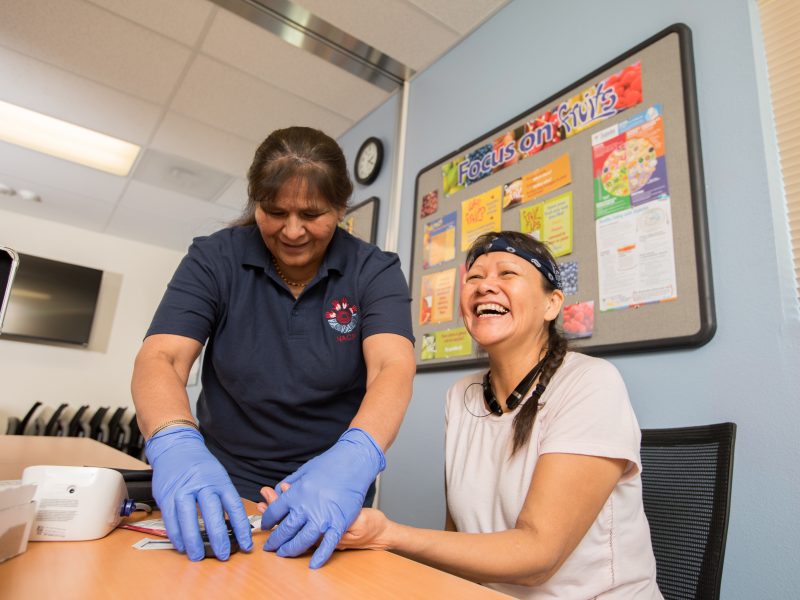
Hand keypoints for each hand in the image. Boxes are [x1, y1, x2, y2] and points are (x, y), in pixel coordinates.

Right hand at [145, 426, 252, 560]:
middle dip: (219, 538)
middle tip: (223, 555)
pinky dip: (176, 535)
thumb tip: (234, 527)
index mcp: (220, 481)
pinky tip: (182, 546)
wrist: (176, 447)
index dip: (242, 528)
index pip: (234, 507)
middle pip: (212, 514)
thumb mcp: (219, 476)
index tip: (246, 545)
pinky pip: (171, 520)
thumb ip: (224, 499)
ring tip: (199, 556)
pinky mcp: (166, 495)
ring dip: (194, 541)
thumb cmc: (200, 466)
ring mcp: (182, 490)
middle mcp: (202, 485)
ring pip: (189, 519)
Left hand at [260, 428, 384, 567]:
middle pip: (285, 529)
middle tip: (270, 546)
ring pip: (302, 541)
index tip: (266, 525)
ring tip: (284, 554)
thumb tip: (278, 492)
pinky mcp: (339, 523)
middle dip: (275, 540)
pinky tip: (313, 565)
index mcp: (295, 494)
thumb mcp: (304, 470)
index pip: (274, 512)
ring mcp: (323, 517)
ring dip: (290, 550)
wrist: (354, 462)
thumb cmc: (330, 463)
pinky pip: (328, 545)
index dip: (267, 520)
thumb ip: (290, 483)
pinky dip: (320, 556)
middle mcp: (306, 508)